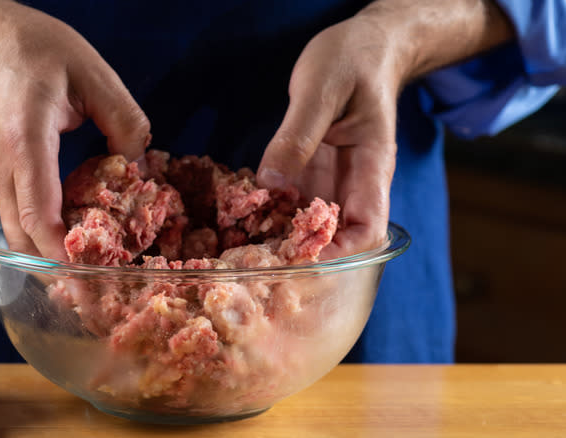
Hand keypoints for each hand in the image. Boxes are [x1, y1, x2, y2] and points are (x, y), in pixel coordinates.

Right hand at [0, 2, 150, 257]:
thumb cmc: (27, 47)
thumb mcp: (90, 71)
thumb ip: (123, 118)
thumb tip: (138, 161)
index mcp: (25, 144)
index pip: (38, 217)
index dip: (65, 255)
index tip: (95, 276)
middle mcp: (2, 169)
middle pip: (23, 240)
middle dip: (59, 269)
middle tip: (99, 286)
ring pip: (17, 233)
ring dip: (51, 254)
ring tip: (92, 266)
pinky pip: (17, 215)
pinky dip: (44, 233)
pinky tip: (76, 230)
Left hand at [256, 0, 512, 258]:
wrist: (362, 47)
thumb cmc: (352, 61)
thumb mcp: (321, 92)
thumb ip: (296, 137)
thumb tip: (272, 184)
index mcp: (371, 168)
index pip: (367, 230)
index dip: (338, 253)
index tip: (300, 259)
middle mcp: (353, 183)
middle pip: (336, 237)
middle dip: (301, 253)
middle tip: (258, 259)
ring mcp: (330, 179)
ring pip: (309, 223)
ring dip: (280, 236)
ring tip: (243, 244)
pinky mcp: (310, 171)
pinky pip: (291, 200)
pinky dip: (269, 210)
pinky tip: (242, 212)